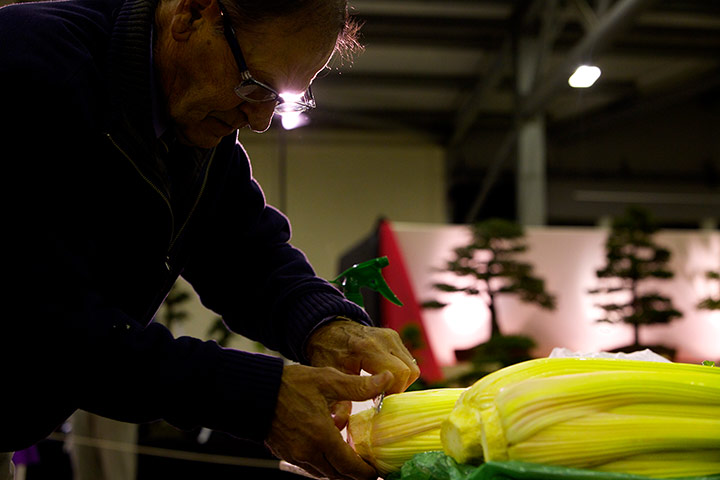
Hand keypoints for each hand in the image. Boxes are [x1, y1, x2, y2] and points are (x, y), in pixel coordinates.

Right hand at [265, 364, 393, 479]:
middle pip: (339, 475)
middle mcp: (309, 452)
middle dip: (355, 473)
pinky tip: (328, 447)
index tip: (376, 470)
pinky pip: (310, 466)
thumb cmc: (290, 384)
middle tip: (367, 465)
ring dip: (338, 468)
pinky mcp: (286, 453)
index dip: (366, 472)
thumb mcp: (328, 380)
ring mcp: (296, 455)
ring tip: (349, 455)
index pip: (350, 467)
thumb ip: (358, 386)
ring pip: (324, 472)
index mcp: (322, 437)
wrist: (256, 391)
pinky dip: (323, 463)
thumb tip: (387, 380)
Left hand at [306, 319, 419, 393]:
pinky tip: (382, 377)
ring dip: (401, 382)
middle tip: (381, 396)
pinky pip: (408, 361)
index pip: (398, 374)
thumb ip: (338, 402)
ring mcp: (391, 336)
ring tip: (382, 387)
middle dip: (398, 389)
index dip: (393, 392)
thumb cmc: (328, 352)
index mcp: (367, 349)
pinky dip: (400, 373)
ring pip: (412, 367)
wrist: (329, 329)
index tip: (378, 402)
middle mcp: (383, 339)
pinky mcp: (394, 337)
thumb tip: (342, 424)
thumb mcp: (329, 378)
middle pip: (409, 372)